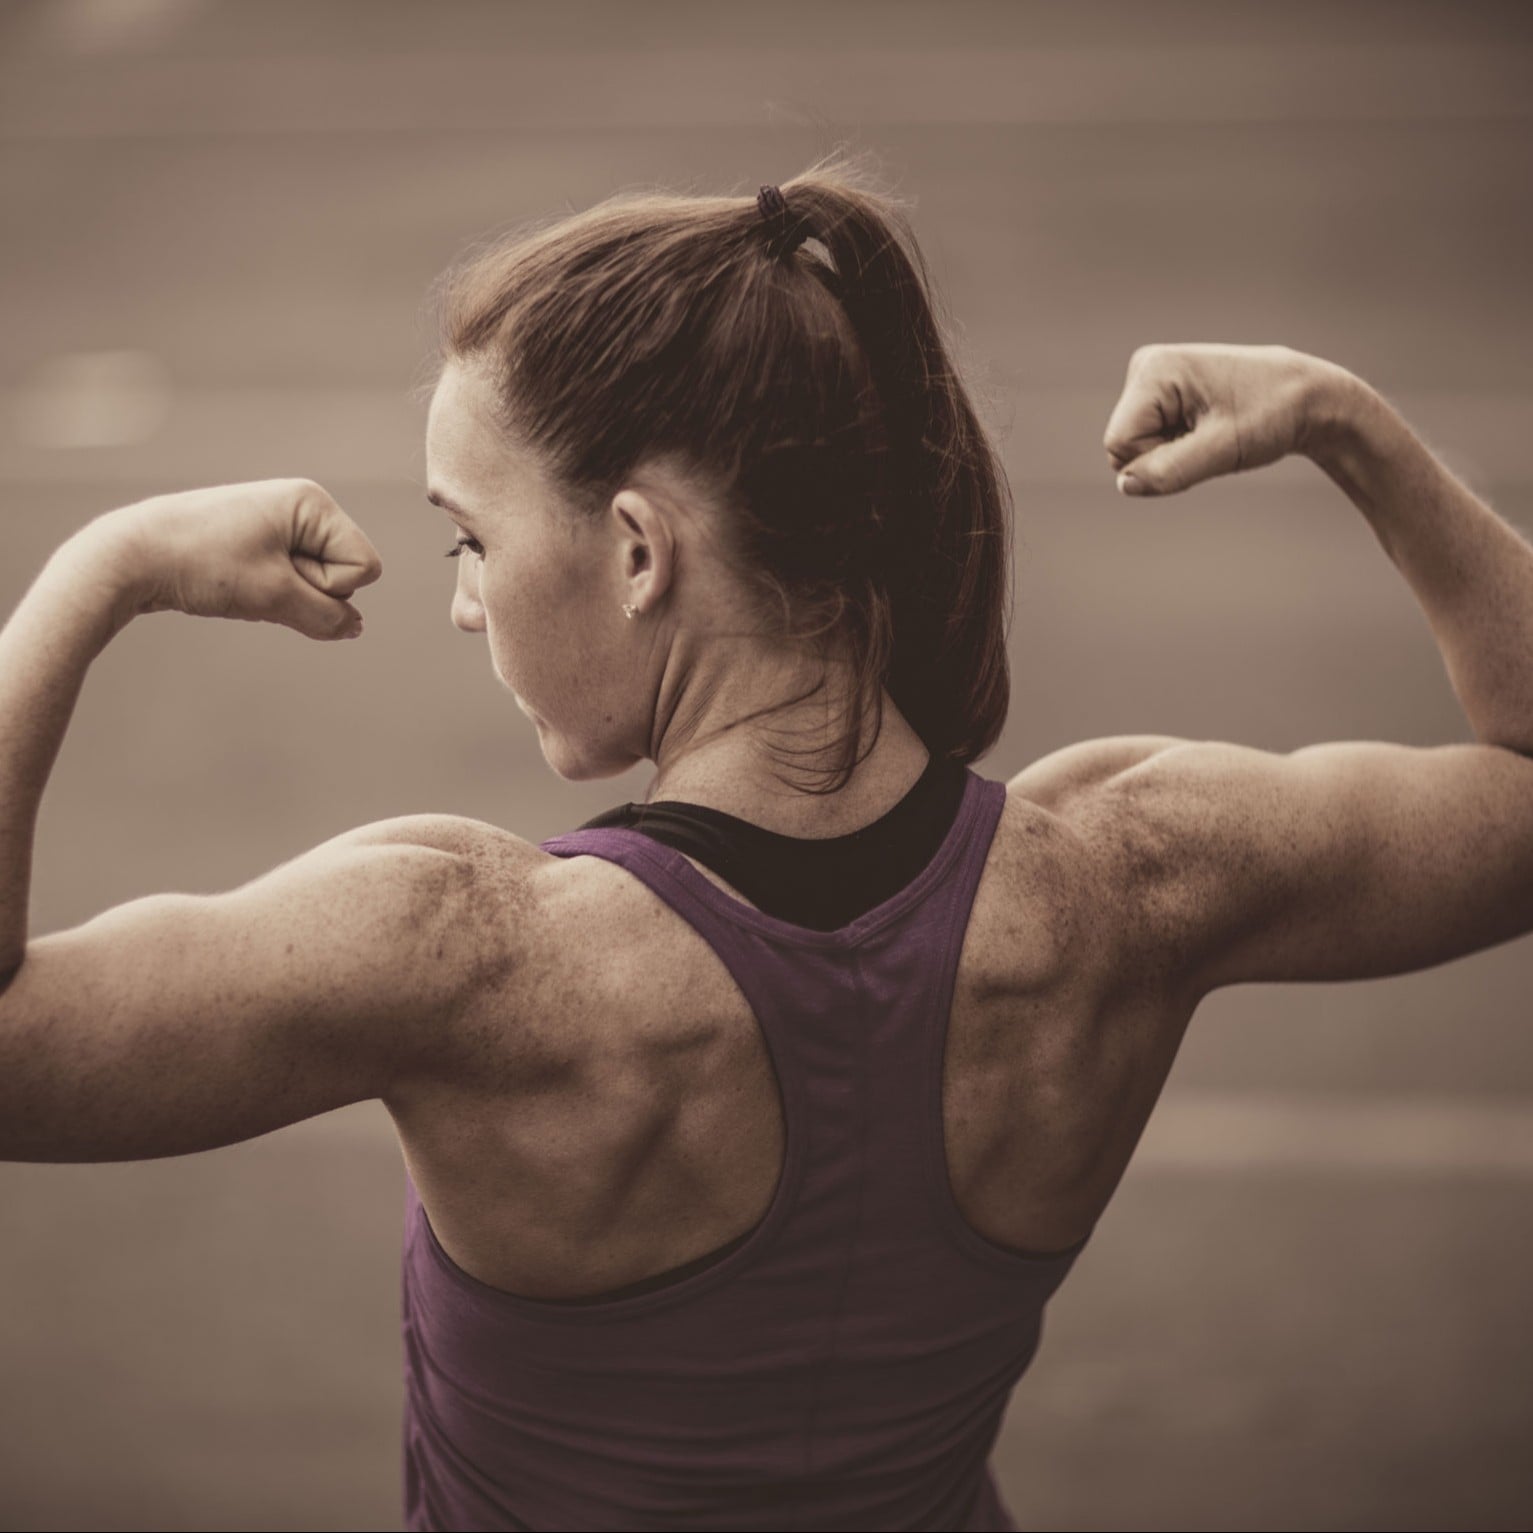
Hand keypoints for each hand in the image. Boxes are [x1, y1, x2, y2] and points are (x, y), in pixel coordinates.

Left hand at [63, 479, 382, 639]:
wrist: (129, 557)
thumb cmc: (202, 565)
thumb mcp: (274, 597)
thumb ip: (327, 617)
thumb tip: (355, 628)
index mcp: (312, 502)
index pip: (364, 566)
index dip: (327, 587)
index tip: (277, 574)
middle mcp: (301, 506)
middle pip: (344, 574)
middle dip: (307, 590)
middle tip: (253, 576)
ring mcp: (280, 524)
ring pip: (317, 583)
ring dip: (286, 596)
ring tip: (240, 580)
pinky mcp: (260, 543)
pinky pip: (291, 582)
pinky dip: (271, 595)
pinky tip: (237, 585)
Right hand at [1102, 343, 1338, 496]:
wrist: (1308, 397)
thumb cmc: (1273, 414)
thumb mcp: (1223, 449)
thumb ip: (1170, 471)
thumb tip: (1126, 485)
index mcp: (1156, 369)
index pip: (1119, 443)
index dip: (1155, 461)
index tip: (1201, 446)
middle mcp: (1146, 367)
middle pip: (1122, 445)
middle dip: (1162, 457)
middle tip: (1210, 441)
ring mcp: (1153, 379)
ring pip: (1135, 447)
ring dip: (1171, 453)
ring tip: (1212, 433)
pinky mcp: (1162, 392)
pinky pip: (1148, 440)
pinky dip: (1177, 447)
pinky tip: (1208, 430)